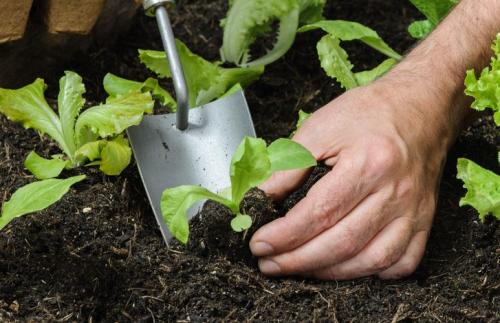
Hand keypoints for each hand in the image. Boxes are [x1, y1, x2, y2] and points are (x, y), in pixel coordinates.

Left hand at [250, 80, 450, 279]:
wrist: (421, 106)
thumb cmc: (370, 112)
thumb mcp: (321, 128)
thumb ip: (288, 166)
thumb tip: (260, 197)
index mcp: (369, 163)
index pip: (320, 213)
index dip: (285, 235)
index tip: (259, 244)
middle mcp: (396, 192)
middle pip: (342, 243)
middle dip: (298, 260)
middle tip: (269, 263)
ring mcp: (415, 211)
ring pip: (372, 260)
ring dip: (329, 272)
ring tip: (298, 267)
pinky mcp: (425, 220)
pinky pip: (403, 262)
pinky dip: (373, 273)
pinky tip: (346, 267)